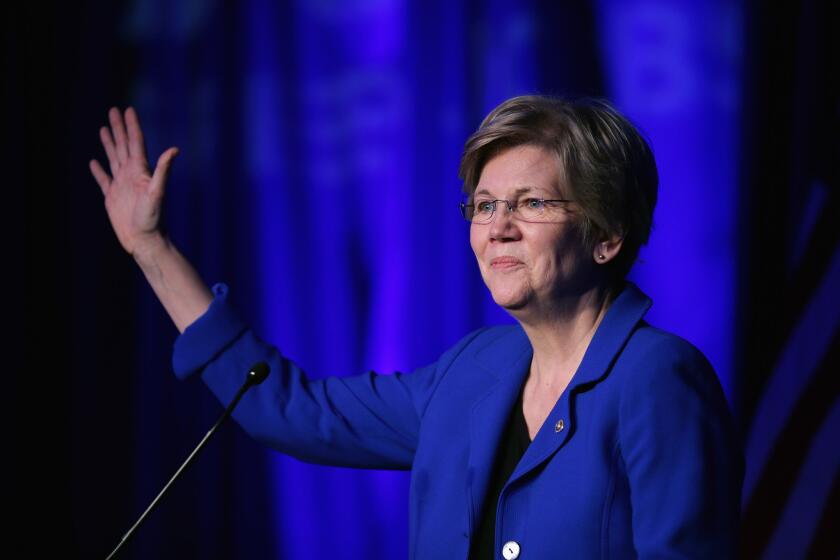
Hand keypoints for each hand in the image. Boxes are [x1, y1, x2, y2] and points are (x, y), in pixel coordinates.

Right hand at [89, 107, 178, 257]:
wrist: (145, 241)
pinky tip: (94, 162)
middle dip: (118, 128)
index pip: (135, 142)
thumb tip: (174, 149)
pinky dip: (98, 170)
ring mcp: (121, 185)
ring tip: (103, 128)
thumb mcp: (157, 193)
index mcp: (140, 171)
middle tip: (113, 110)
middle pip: (123, 145)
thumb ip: (163, 171)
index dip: (131, 126)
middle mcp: (131, 175)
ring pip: (113, 158)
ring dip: (108, 143)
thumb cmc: (153, 219)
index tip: (128, 109)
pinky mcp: (112, 198)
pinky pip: (103, 180)